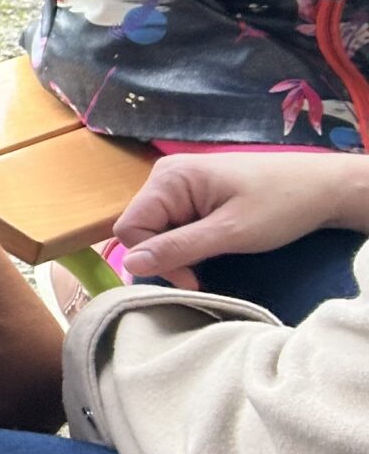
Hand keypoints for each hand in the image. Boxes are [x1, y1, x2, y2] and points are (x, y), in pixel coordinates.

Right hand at [110, 151, 368, 279]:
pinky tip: (215, 242)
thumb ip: (177, 248)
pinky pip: (174, 221)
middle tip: (204, 270)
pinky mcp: (194, 191)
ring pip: (157, 227)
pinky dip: (189, 239)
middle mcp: (165, 175)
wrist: (325, 187)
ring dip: (179, 249)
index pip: (130, 228)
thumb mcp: (230, 233)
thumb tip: (129, 264)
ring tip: (215, 253)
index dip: (153, 259)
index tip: (191, 279)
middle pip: (141, 227)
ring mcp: (179, 181)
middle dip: (167, 255)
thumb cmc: (281, 205)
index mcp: (168, 178)